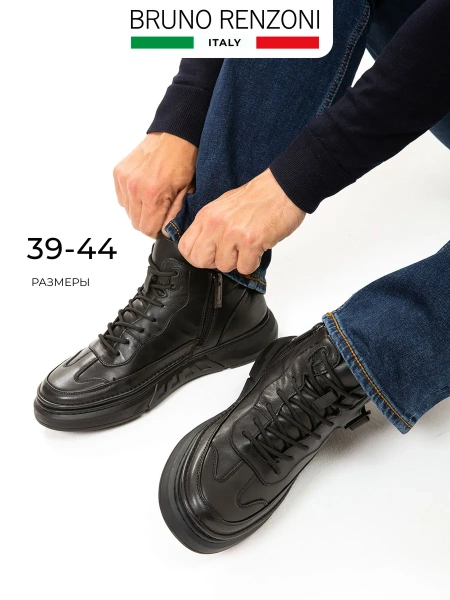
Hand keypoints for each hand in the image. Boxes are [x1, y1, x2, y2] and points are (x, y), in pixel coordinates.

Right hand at [113, 132, 197, 237]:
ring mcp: (124, 180)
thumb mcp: (186, 191)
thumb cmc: (183, 160)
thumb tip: (165, 232)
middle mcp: (134, 188)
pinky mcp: (118, 173)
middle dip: (148, 221)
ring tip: (152, 197)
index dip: (156, 230)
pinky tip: (144, 189)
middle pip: (135, 222)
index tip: (162, 224)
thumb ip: (174, 215)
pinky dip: (131, 198)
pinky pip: (122, 198)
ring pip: (127, 211)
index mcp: (153, 194)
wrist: (173, 135)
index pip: (147, 229)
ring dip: (139, 210)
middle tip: (159, 210)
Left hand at [179, 169, 304, 274]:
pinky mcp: (251, 241)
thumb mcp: (223, 207)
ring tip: (248, 245)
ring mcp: (232, 233)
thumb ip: (210, 226)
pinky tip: (258, 248)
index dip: (198, 255)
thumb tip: (204, 248)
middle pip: (199, 260)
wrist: (283, 188)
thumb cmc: (258, 197)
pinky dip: (253, 262)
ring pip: (224, 266)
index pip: (185, 247)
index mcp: (206, 215)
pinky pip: (245, 267)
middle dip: (215, 262)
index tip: (211, 253)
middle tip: (230, 253)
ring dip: (238, 261)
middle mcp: (216, 224)